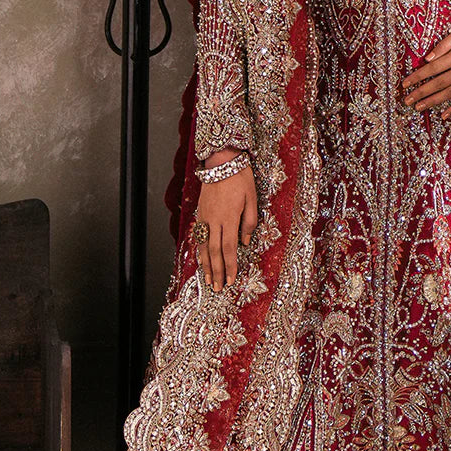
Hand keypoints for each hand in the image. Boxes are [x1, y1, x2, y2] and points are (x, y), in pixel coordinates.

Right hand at [193, 149, 256, 291]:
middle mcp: (214, 220)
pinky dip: (199, 251)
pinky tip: (201, 260)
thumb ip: (249, 222)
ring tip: (207, 280)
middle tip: (217, 288)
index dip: (230, 266)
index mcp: (229, 218)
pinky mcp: (200, 213)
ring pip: (203, 246)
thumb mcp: (252, 199)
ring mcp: (205, 217)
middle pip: (214, 251)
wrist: (221, 162)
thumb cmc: (240, 178)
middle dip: (217, 272)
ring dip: (206, 265)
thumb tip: (245, 243)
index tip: (230, 280)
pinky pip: (198, 236)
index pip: (229, 248)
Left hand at [402, 22, 450, 120]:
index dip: (417, 77)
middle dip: (421, 93)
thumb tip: (427, 58)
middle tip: (407, 100)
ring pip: (450, 93)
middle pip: (439, 83)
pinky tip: (444, 115)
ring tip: (419, 107)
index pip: (433, 68)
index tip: (405, 84)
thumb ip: (444, 44)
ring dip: (433, 102)